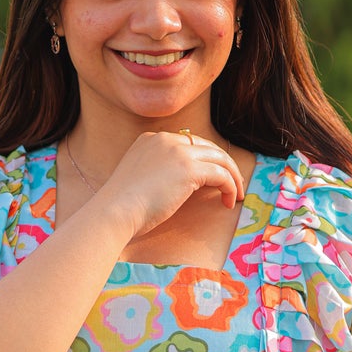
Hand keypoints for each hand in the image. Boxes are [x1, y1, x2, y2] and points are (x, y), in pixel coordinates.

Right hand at [99, 130, 244, 242]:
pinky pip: (221, 174)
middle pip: (207, 147)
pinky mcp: (190, 168)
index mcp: (151, 139)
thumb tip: (178, 185)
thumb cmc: (121, 206)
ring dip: (232, 177)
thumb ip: (156, 172)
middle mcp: (166, 139)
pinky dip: (230, 187)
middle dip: (224, 165)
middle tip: (233, 184)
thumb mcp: (138, 179)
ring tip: (236, 194)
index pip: (188, 143)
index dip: (204, 159)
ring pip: (219, 158)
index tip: (213, 176)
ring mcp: (178, 152)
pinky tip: (229, 201)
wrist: (114, 212)